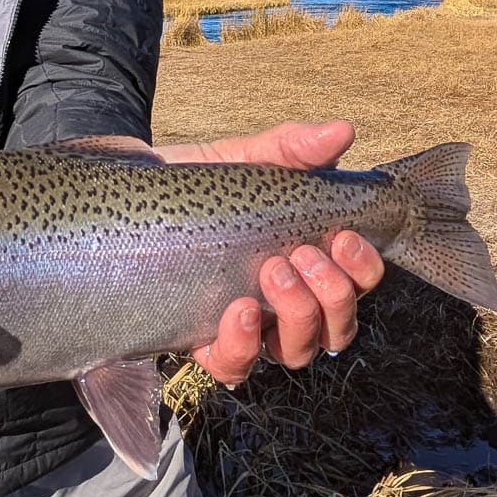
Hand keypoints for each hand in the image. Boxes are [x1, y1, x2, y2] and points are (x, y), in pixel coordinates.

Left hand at [158, 121, 385, 385]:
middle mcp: (284, 304)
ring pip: (296, 351)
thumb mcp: (244, 158)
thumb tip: (343, 130)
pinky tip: (236, 310)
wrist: (134, 195)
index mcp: (306, 263)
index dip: (362, 270)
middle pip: (336, 327)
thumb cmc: (200, 183)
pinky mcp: (202, 340)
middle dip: (333, 294)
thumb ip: (291, 147)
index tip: (345, 237)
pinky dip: (242, 346)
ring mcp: (247, 327)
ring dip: (297, 316)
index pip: (357, 284)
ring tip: (272, 272)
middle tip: (300, 253)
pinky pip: (233, 366)